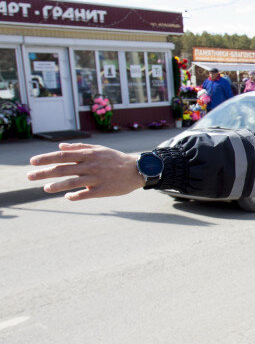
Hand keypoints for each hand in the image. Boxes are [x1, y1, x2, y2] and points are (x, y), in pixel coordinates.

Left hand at [27, 143, 143, 200]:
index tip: (32, 162)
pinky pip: (85, 194)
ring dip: (56, 186)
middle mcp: (90, 166)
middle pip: (62, 169)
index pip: (62, 156)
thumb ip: (79, 147)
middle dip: (44, 173)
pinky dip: (74, 196)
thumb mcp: (98, 149)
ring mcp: (96, 178)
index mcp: (88, 155)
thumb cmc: (115, 159)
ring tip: (46, 188)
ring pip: (71, 182)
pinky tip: (67, 197)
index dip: (46, 159)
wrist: (136, 170)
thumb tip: (60, 147)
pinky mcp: (103, 190)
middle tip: (29, 176)